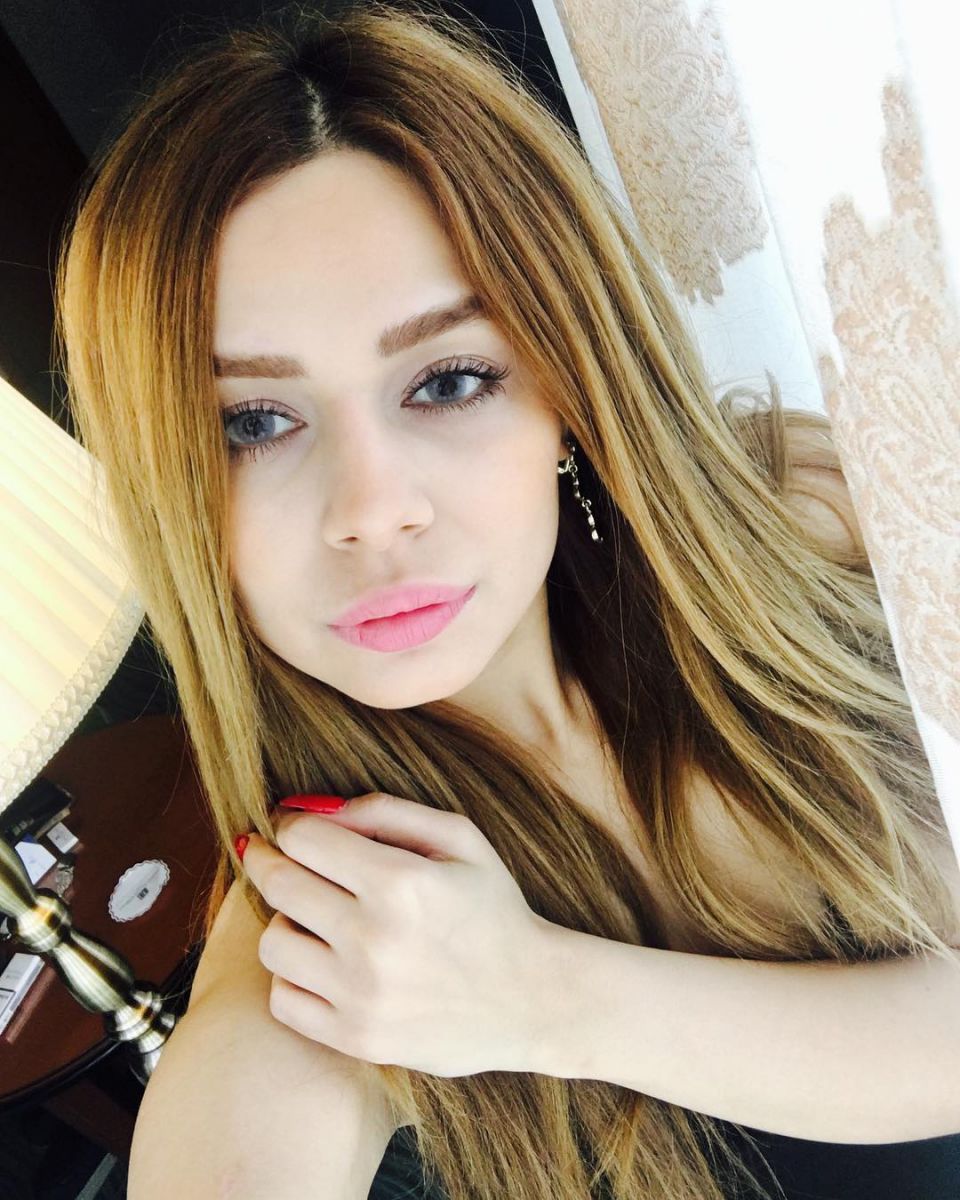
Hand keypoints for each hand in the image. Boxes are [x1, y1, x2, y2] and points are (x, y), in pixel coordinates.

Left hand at [239, 792, 557, 1077]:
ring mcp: (361, 995)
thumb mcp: (459, 838)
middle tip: (272, 856)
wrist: (532, 997)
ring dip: (285, 921)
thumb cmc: (492, 907)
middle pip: (278, 884)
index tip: (293, 828)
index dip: (289, 826)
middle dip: (267, 860)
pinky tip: (322, 962)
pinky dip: (293, 975)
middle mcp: (374, 939)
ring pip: (272, 943)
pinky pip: (283, 999)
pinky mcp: (356, 1038)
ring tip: (313, 916)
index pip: (302, 839)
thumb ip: (384, 810)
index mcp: (400, 882)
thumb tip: (310, 808)